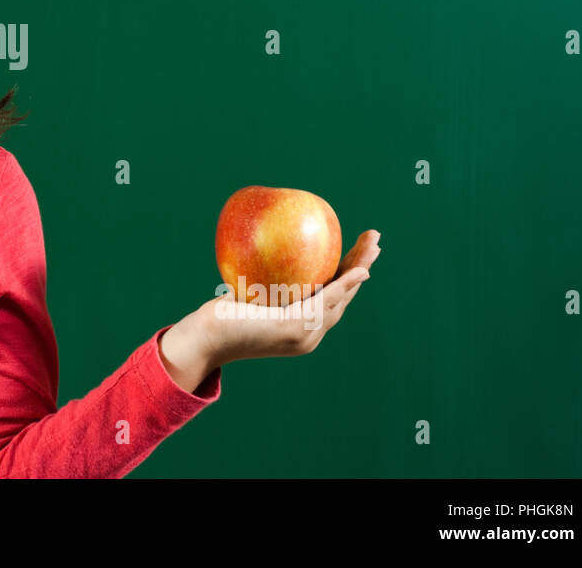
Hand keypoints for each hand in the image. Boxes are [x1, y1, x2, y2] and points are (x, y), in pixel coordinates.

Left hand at [160, 230, 381, 387]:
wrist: (205, 338)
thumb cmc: (220, 316)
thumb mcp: (248, 293)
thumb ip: (263, 279)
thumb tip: (264, 247)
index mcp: (301, 327)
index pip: (332, 298)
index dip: (349, 276)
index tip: (358, 252)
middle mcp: (309, 334)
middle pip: (344, 296)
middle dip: (363, 267)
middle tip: (376, 242)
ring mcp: (304, 334)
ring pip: (341, 297)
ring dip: (361, 269)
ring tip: (374, 246)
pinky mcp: (294, 327)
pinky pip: (325, 301)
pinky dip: (345, 285)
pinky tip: (357, 270)